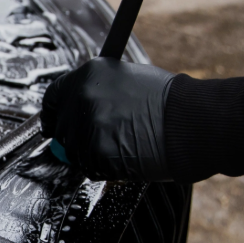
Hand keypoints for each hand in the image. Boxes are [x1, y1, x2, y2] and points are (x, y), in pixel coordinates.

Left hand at [41, 57, 176, 180]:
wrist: (191, 120)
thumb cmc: (167, 101)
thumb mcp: (126, 80)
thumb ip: (97, 91)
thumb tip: (76, 107)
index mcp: (89, 74)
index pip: (52, 96)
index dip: (52, 114)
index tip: (53, 124)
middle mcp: (81, 97)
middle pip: (61, 127)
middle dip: (75, 137)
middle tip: (98, 140)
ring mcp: (86, 126)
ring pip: (73, 151)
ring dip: (91, 153)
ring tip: (122, 144)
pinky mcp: (95, 152)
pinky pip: (90, 167)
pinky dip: (104, 167)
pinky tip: (125, 155)